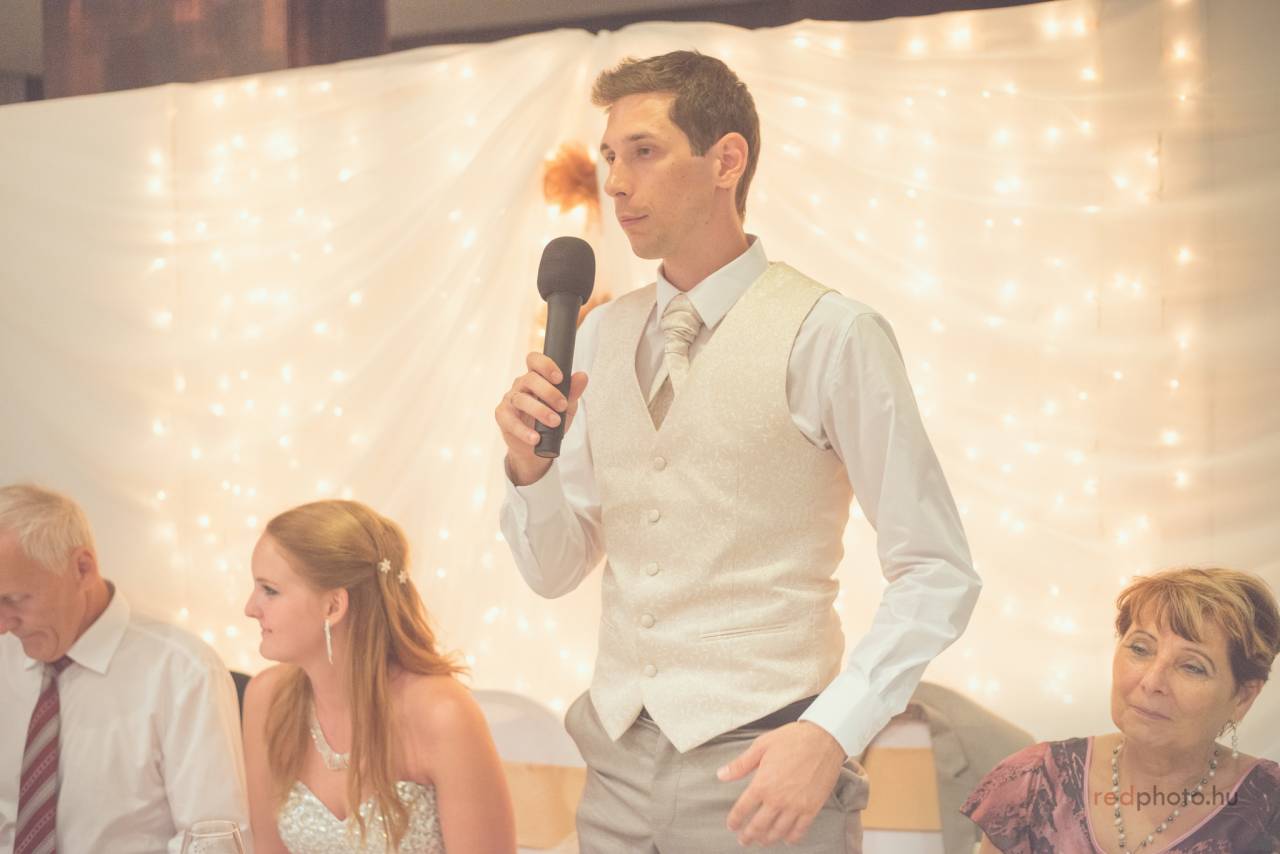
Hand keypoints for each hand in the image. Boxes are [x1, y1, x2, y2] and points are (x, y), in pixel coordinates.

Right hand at [494, 352, 587, 484]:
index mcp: (536, 377)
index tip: (559, 378)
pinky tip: (535, 437)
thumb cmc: (551, 421)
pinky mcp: (503, 416)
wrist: (538, 446)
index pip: (535, 360)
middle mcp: (521, 385)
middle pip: (530, 379)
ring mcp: (510, 400)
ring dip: (540, 411)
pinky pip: (511, 421)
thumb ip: (573, 391)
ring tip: (554, 422)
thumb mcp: (567, 407)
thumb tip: (582, 376)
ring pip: (521, 400)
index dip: (545, 365)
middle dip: (549, 392)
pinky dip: (524, 431)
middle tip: (562, 406)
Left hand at [718, 721, 846, 846]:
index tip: (732, 826)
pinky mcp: (812, 808)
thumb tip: (721, 775)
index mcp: (762, 784)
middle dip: (748, 836)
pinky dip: (792, 838)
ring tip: (762, 841)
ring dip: (767, 839)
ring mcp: (796, 806)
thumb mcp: (761, 746)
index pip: (743, 809)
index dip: (735, 820)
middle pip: (759, 826)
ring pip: (778, 832)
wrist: (824, 739)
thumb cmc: (792, 739)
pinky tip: (786, 839)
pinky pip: (800, 830)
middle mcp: (778, 799)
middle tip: (744, 840)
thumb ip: (741, 764)